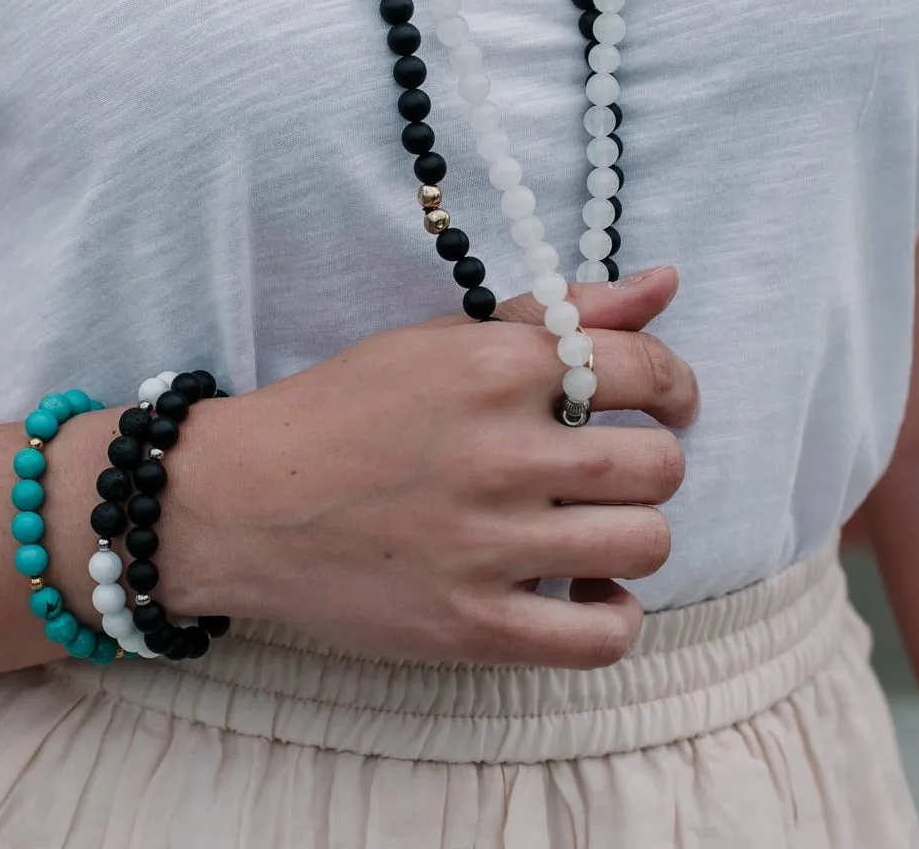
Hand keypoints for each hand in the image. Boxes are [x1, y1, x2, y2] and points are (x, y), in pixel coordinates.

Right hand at [165, 266, 695, 668]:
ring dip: (632, 535)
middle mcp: (499, 452)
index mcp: (493, 367)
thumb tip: (666, 281)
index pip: (648, 369)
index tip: (664, 403)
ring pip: (646, 544)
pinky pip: (605, 636)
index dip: (674, 386)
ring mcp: (487, 545)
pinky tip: (581, 591)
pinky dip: (612, 615)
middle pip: (660, 466)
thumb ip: (557, 313)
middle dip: (651, 463)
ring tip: (588, 529)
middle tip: (609, 470)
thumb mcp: (440, 340)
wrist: (243, 500)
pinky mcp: (472, 625)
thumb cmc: (343, 410)